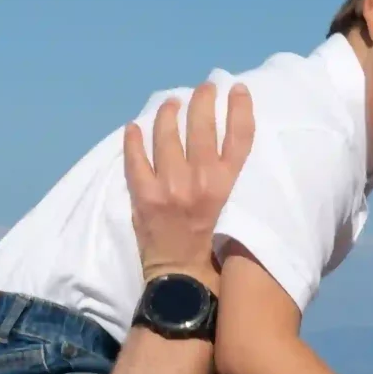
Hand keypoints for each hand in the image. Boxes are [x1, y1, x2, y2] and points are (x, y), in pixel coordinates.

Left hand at [125, 80, 253, 288]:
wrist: (183, 284)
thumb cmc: (216, 257)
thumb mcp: (235, 220)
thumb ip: (226, 189)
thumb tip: (220, 160)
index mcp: (226, 188)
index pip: (238, 139)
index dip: (239, 109)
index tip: (236, 89)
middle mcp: (199, 181)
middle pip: (201, 126)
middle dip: (203, 100)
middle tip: (204, 88)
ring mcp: (168, 186)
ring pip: (166, 134)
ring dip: (168, 113)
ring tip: (171, 103)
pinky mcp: (144, 196)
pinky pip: (135, 159)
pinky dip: (133, 140)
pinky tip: (134, 128)